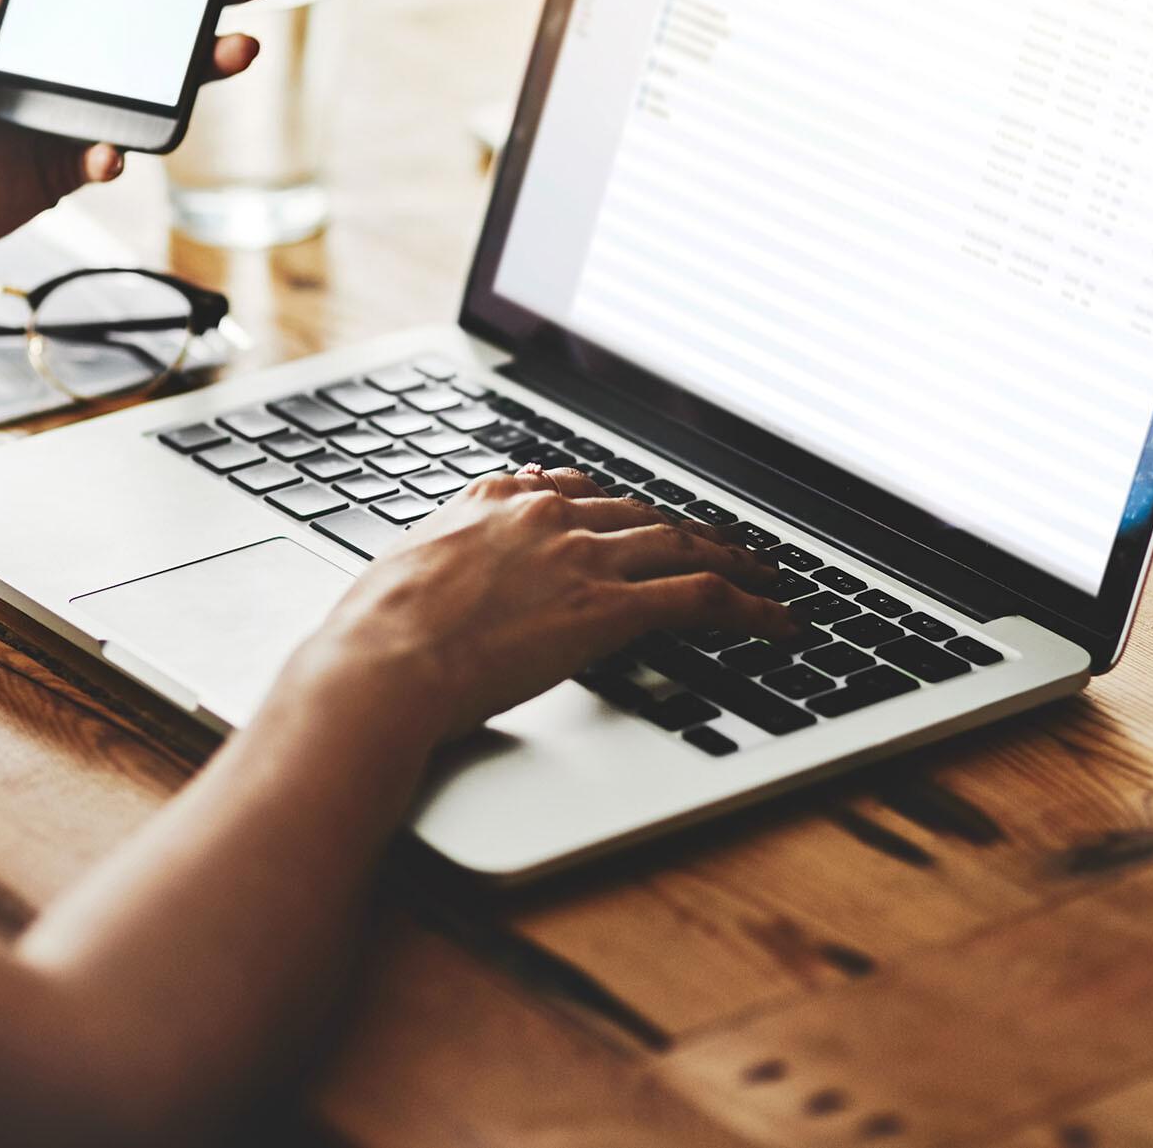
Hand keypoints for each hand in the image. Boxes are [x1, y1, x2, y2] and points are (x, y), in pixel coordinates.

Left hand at [0, 0, 277, 280]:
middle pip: (152, 29)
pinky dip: (121, 151)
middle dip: (209, 5)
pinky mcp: (66, 170)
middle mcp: (60, 61)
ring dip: (199, 74)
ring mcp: (68, 115)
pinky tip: (111, 149)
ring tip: (235, 53)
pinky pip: (113, 155)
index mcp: (31, 13)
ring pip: (151, 91)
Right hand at [278, 466, 801, 747]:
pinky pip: (701, 597)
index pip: (576, 489)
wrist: (382, 662)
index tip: (637, 520)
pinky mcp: (608, 606)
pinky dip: (750, 608)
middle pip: (639, 514)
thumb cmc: (374, 631)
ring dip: (735, 562)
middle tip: (723, 549)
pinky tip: (778, 623)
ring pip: (682, 546)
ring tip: (768, 579)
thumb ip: (441, 548)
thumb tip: (441, 558)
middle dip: (687, 532)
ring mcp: (582, 556)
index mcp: (494, 499)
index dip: (617, 508)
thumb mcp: (403, 565)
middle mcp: (547, 515)